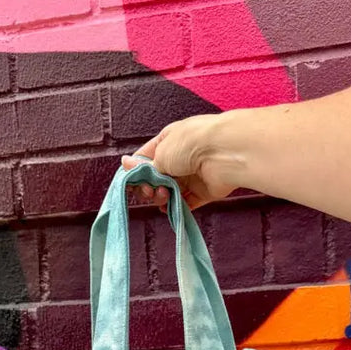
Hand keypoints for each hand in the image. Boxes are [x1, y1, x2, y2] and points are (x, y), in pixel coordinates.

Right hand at [121, 113, 238, 211]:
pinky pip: (186, 203)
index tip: (131, 183)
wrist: (225, 153)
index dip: (136, 172)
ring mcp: (191, 175)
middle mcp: (179, 157)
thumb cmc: (191, 144)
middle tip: (150, 190)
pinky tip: (169, 208)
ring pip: (169, 192)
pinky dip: (176, 208)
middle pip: (156, 178)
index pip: (145, 158)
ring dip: (161, 197)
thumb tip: (125, 164)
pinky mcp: (203, 191)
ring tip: (163, 196)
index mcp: (168, 141)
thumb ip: (144, 165)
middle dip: (148, 186)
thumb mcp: (160, 152)